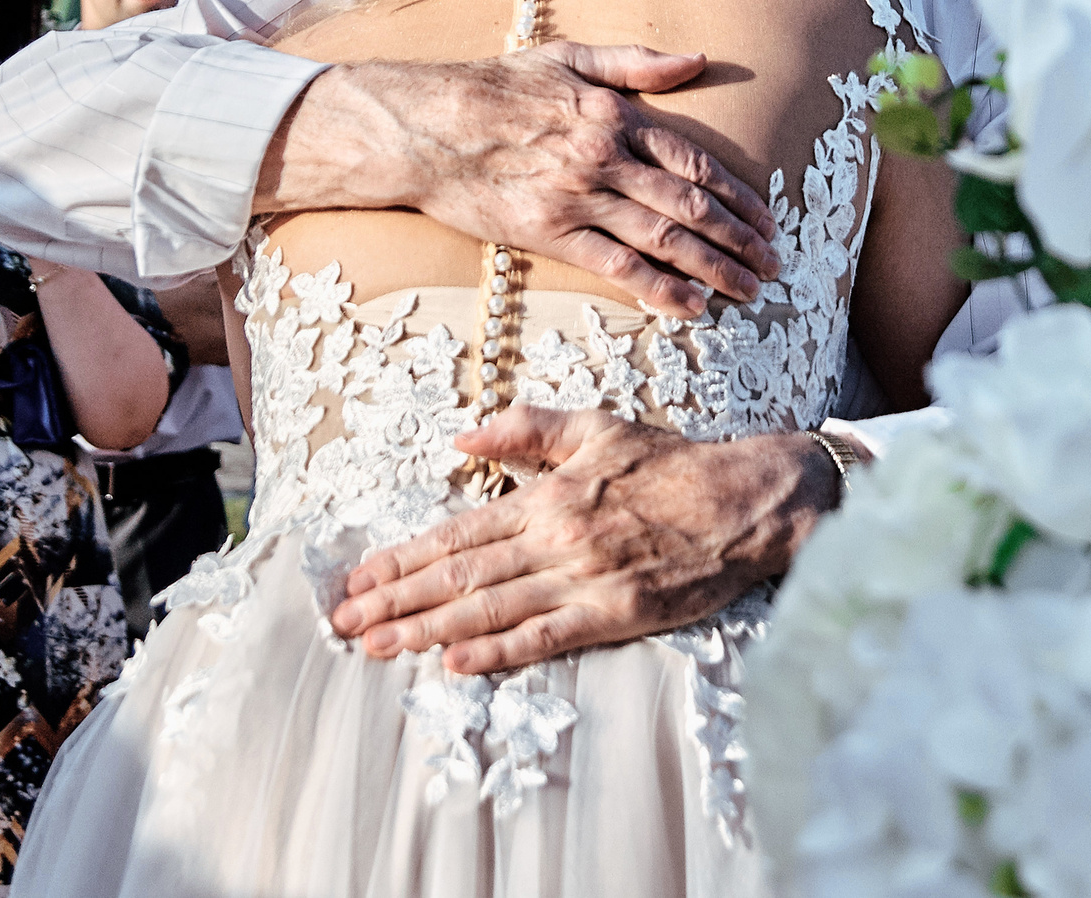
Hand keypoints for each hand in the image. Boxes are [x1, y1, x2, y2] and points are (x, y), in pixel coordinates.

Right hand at [270, 45, 781, 318]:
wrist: (426, 125)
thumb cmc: (496, 86)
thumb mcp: (569, 56)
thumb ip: (636, 62)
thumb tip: (698, 60)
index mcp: (617, 115)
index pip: (696, 162)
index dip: (739, 196)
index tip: (768, 220)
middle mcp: (606, 157)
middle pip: (691, 205)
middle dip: (740, 239)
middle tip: (773, 266)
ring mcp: (579, 197)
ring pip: (663, 238)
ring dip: (713, 267)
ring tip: (747, 290)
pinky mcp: (549, 233)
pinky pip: (616, 266)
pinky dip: (658, 287)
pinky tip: (690, 305)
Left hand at [328, 406, 837, 673]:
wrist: (745, 500)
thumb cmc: (672, 464)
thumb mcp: (596, 427)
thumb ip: (527, 429)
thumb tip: (462, 437)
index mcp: (546, 495)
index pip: (456, 531)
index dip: (401, 558)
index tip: (358, 577)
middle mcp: (555, 538)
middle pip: (458, 574)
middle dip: (395, 600)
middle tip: (346, 623)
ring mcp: (583, 579)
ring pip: (488, 609)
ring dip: (426, 629)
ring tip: (379, 646)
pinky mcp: (614, 614)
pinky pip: (544, 637)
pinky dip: (496, 652)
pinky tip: (454, 663)